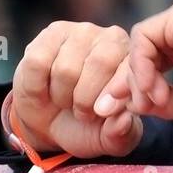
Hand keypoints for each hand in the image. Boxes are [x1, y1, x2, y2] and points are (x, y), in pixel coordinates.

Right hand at [11, 22, 142, 157]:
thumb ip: (120, 134)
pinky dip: (38, 87)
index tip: (102, 113)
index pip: (130, 69)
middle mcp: (110, 38)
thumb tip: (125, 120)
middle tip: (82, 112)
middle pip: (100, 63)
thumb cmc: (87, 126)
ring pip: (65, 68)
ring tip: (65, 99)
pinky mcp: (48, 37)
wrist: (49, 123)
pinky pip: (39, 64)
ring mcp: (78, 33)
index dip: (114, 94)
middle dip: (86, 99)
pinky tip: (45, 89)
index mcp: (133, 60)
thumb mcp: (107, 139)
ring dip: (61, 95)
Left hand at [93, 0, 172, 140]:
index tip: (133, 109)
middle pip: (147, 46)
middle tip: (111, 108)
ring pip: (142, 43)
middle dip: (129, 80)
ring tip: (147, 105)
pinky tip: (153, 91)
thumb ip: (167, 98)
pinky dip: (141, 67)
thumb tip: (138, 104)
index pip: (162, 53)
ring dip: (137, 78)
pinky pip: (143, 39)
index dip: (143, 81)